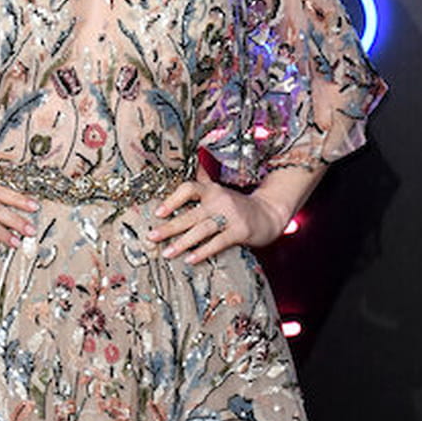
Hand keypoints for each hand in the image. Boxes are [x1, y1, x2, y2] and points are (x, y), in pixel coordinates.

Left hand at [147, 170, 288, 263]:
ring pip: (201, 230)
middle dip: (169, 227)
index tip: (158, 212)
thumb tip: (189, 161)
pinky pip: (218, 243)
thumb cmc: (238, 206)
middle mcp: (219, 200)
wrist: (269, 214)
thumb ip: (203, 182)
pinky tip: (190, 259)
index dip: (172, 200)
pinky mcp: (240, 231)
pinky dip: (203, 251)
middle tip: (151, 237)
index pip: (188, 189)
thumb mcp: (220, 191)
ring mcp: (230, 216)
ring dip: (182, 242)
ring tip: (167, 253)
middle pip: (190, 214)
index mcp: (211, 190)